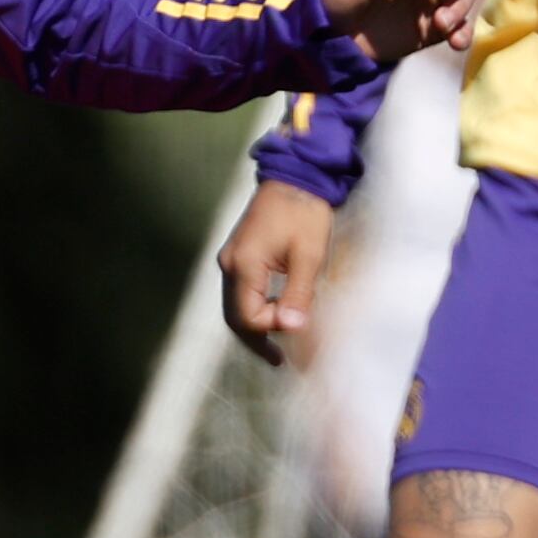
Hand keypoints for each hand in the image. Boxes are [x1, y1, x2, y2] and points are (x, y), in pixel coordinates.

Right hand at [218, 180, 335, 368]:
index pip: (247, 316)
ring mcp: (229, 259)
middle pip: (232, 316)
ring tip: (276, 342)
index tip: (298, 328)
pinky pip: (238, 292)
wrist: (295, 177)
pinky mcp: (237, 255)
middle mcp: (228, 265)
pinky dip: (252, 308)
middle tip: (278, 359)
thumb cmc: (305, 214)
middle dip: (255, 339)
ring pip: (232, 306)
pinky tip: (271, 312)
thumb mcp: (309, 255)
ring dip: (253, 326)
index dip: (270, 329)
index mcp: (243, 266)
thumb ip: (297, 293)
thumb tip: (290, 328)